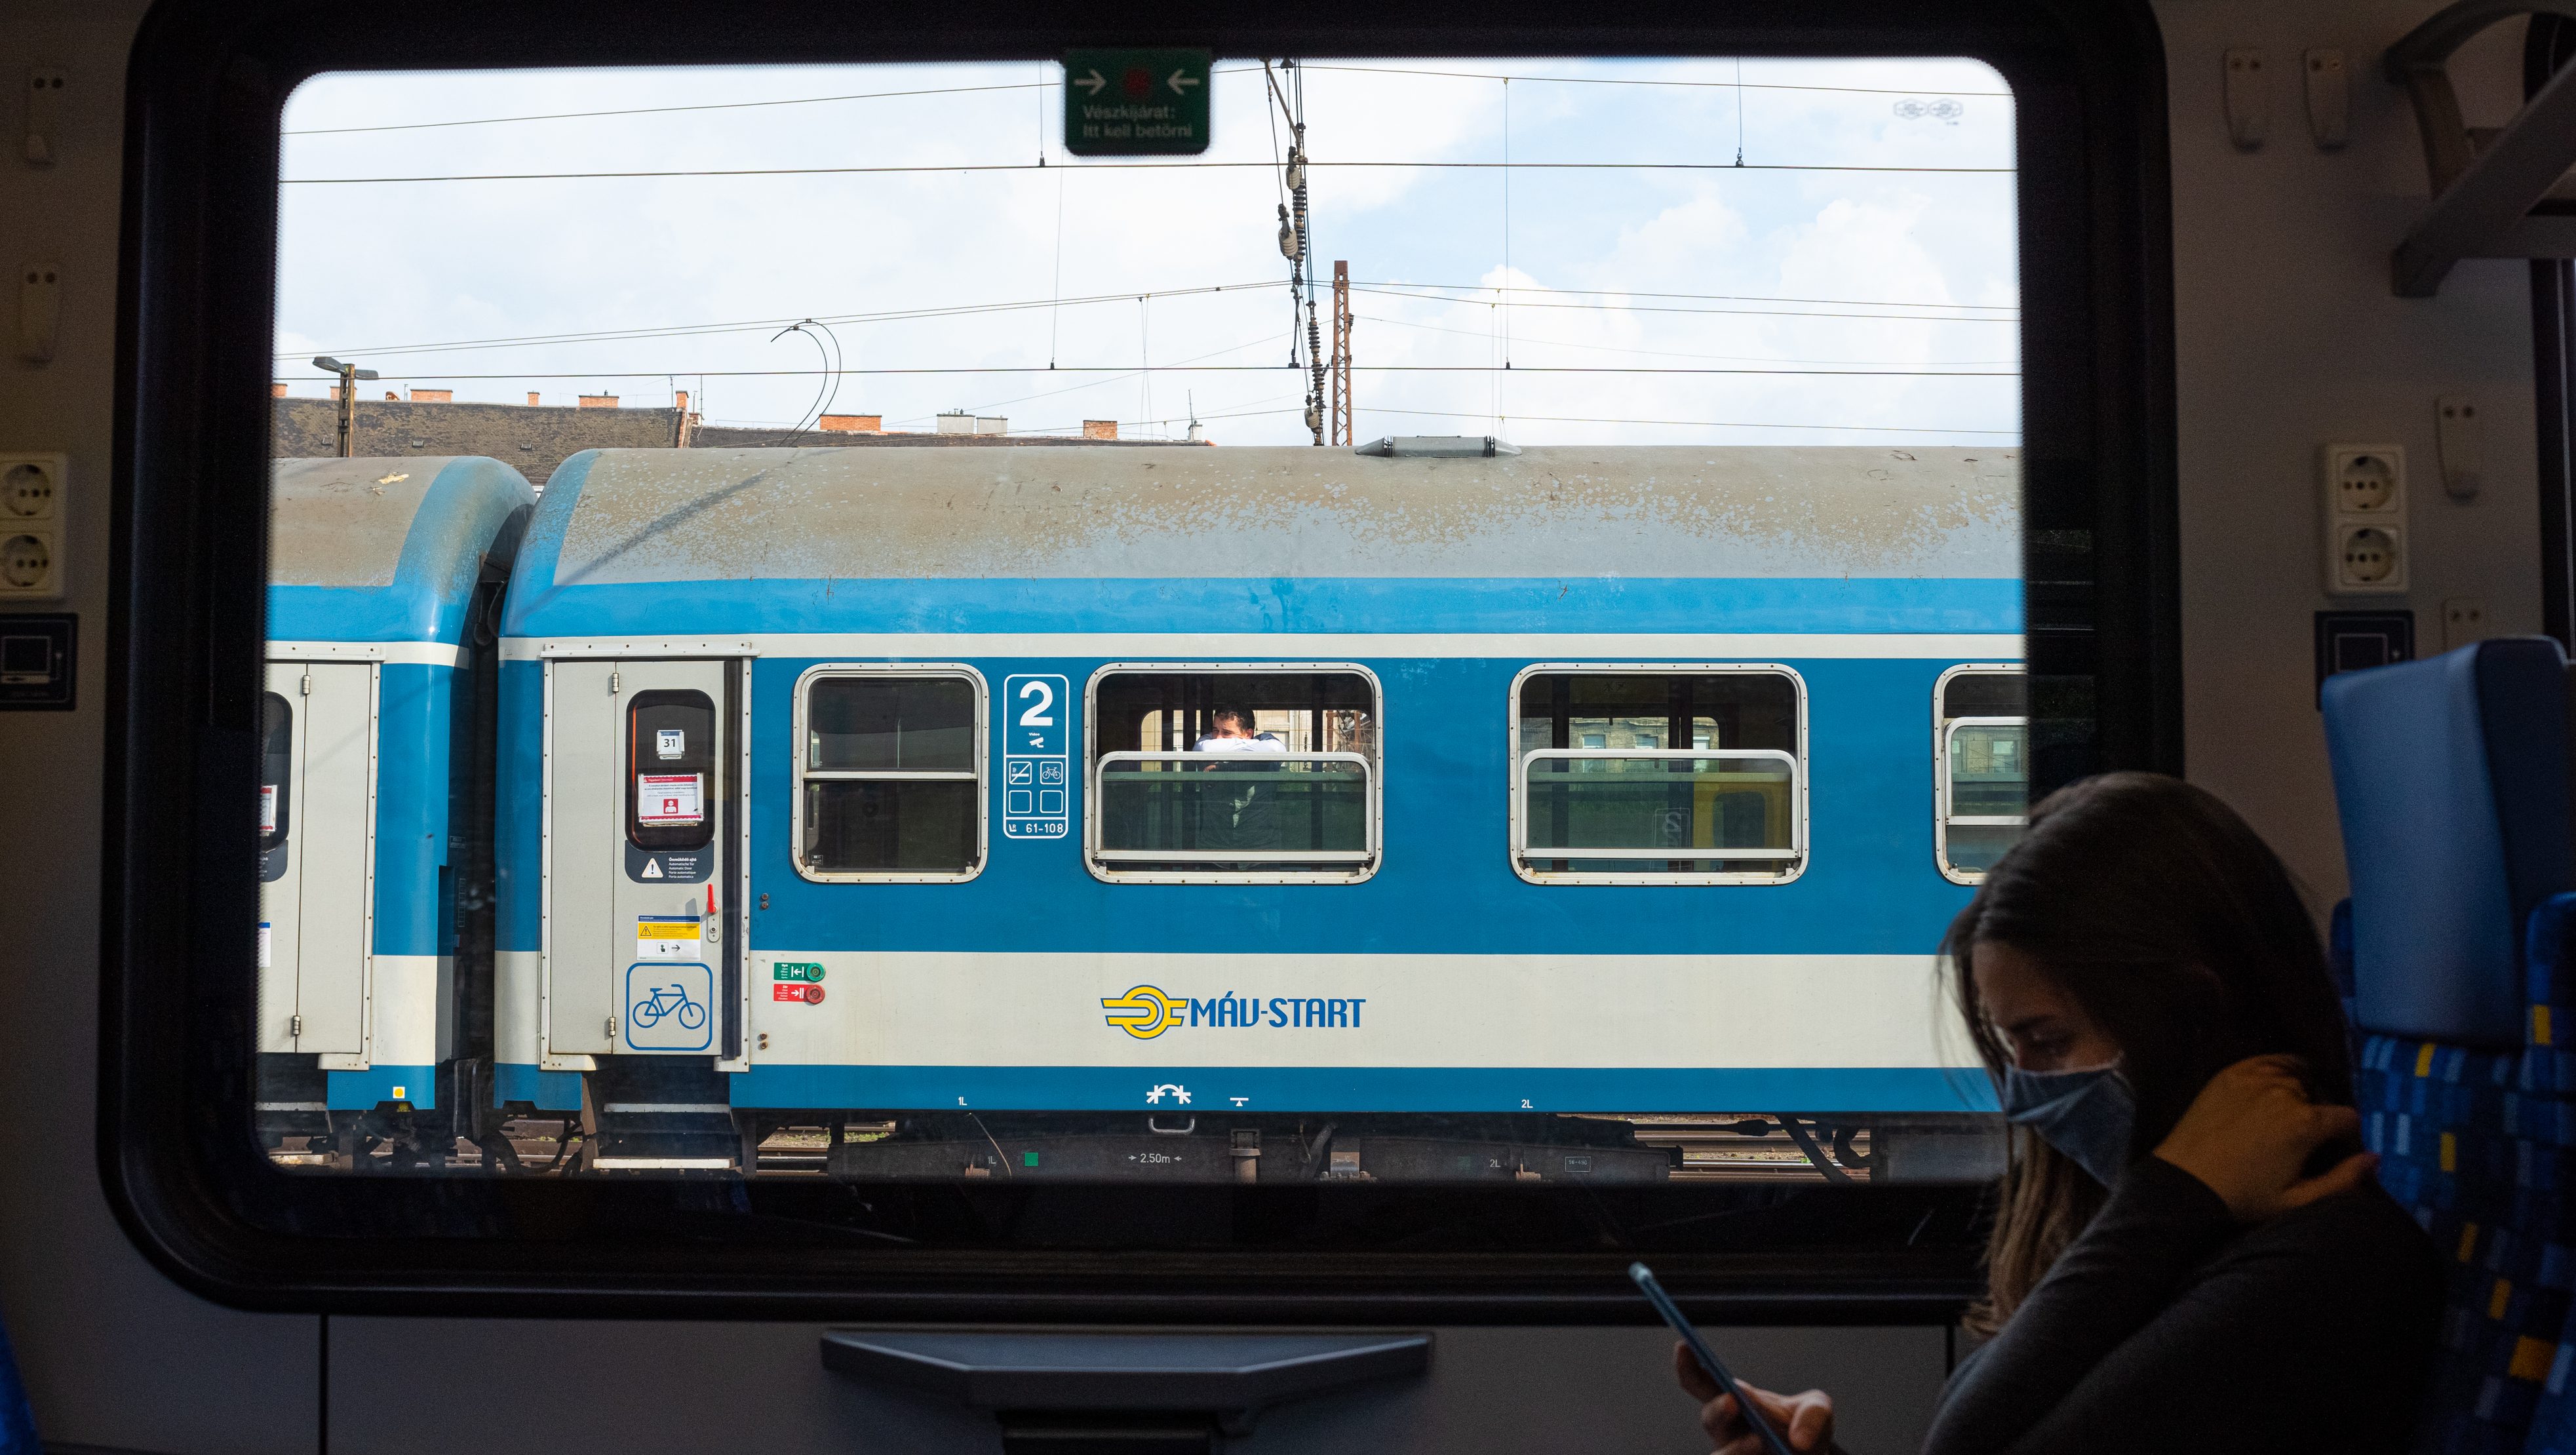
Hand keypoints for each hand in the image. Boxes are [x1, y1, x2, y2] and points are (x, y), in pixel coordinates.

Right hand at [1673, 1342, 1835, 1453]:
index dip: (1688, 1365)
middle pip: (1710, 1418)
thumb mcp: (1818, 1410)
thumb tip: (1798, 1441)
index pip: (1701, 1381)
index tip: (1684, 1345)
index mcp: (1735, 1401)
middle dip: (1718, 1409)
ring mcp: (1732, 1453)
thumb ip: (1813, 1414)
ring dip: (1736, 1449)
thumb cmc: (1805, 1429)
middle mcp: (1727, 1429)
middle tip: (1733, 1401)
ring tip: (1760, 1441)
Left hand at [2150, 1054, 2375, 1220]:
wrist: (2184, 1182)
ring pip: (2296, 1075)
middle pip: (2321, 1096)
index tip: (2338, 1147)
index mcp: (2306, 1123)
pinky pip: (2268, 1062)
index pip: (2349, 1118)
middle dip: (2321, 1114)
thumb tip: (2375, 1157)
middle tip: (2307, 1137)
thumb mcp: (2298, 1201)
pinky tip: (2275, 1088)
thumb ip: (2344, 1180)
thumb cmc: (2242, 1196)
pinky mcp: (2230, 1074)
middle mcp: (2284, 1092)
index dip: (2348, 1134)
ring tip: (2289, 1116)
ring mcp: (2254, 1078)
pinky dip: (2278, 1071)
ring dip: (2300, 1091)